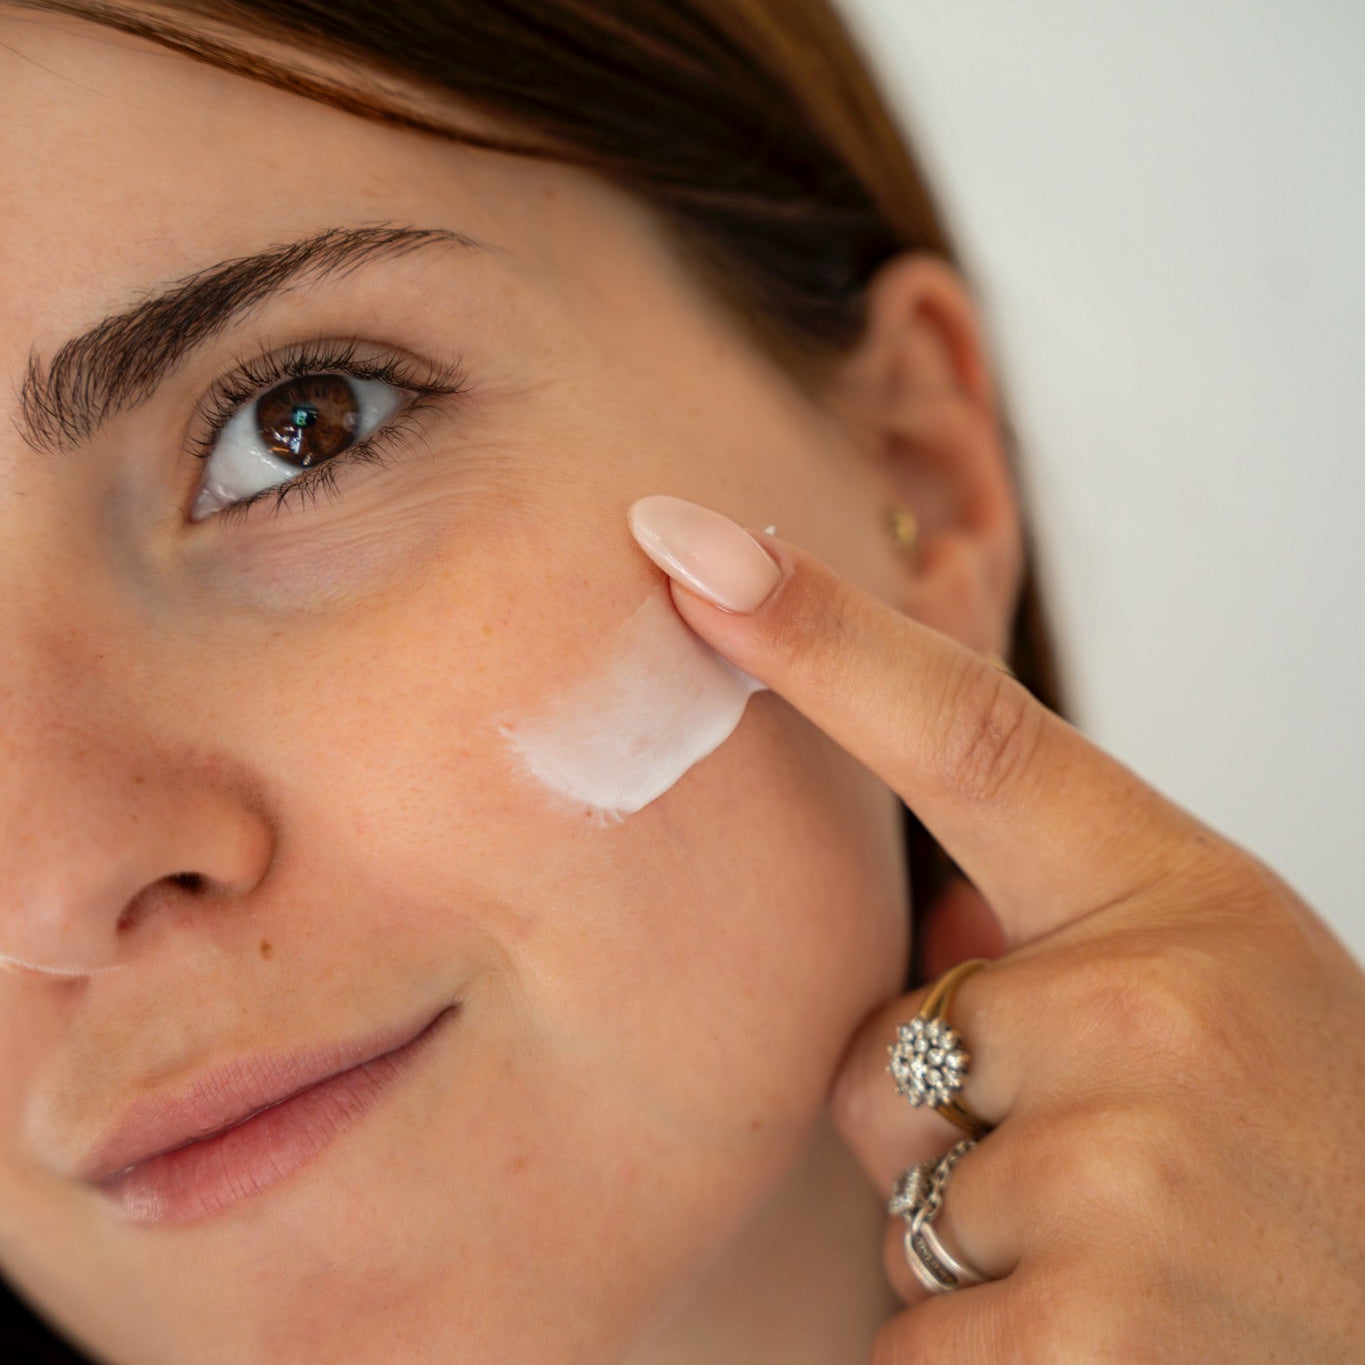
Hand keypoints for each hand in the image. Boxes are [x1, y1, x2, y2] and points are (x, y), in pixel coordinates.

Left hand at [628, 496, 1364, 1362]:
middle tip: (1112, 1175)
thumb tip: (922, 930)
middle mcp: (1150, 1013)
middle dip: (939, 1128)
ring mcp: (1124, 1180)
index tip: (683, 540)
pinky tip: (1107, 1350)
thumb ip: (1064, 935)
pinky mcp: (1087, 1348)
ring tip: (1135, 1269)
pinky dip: (972, 1362)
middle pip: (871, 1052)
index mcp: (1172, 900)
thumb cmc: (1317, 1150)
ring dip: (972, 1251)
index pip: (961, 730)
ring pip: (895, 1201)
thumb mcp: (1222, 987)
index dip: (813, 634)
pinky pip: (912, 1343)